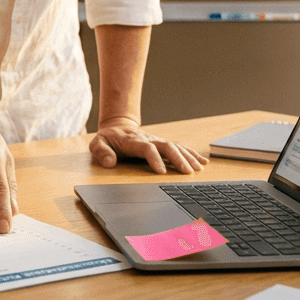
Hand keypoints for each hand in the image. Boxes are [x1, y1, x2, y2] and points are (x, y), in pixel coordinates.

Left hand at [90, 118, 207, 174]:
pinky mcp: (162, 143)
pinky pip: (179, 147)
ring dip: (188, 157)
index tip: (162, 173)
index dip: (155, 159)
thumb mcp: (97, 144)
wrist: (117, 127)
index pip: (147, 148)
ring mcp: (157, 140)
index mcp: (133, 141)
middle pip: (166, 146)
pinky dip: (192, 154)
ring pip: (176, 146)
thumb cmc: (107, 139)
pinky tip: (203, 162)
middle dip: (178, 158)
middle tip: (187, 172)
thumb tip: (109, 162)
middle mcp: (149, 139)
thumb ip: (101, 152)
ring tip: (198, 169)